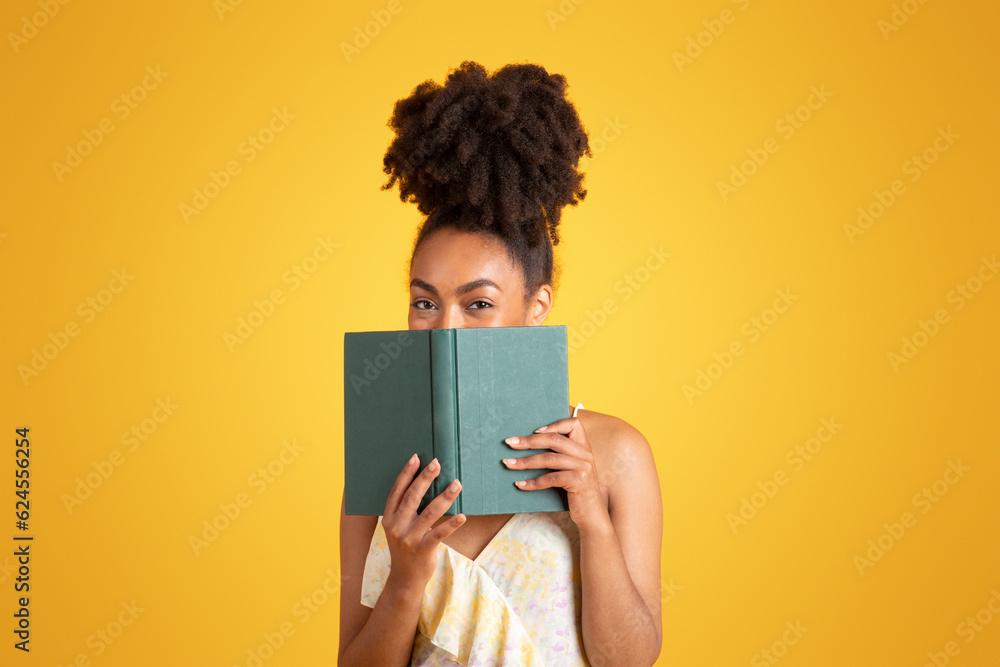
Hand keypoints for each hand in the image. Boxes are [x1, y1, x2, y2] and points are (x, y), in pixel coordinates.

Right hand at [381, 454, 464, 599]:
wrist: (404, 579)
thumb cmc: (405, 548)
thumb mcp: (398, 528)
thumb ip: (406, 510)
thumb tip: (423, 483)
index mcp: (389, 518)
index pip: (396, 491)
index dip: (406, 474)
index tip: (416, 458)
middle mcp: (397, 527)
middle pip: (412, 498)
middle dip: (425, 479)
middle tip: (437, 464)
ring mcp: (409, 539)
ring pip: (429, 513)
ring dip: (444, 497)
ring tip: (456, 484)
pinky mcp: (423, 550)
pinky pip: (440, 533)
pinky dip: (452, 524)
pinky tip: (463, 516)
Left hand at [503, 417, 608, 530]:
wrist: (593, 515)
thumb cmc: (577, 491)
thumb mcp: (574, 469)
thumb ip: (562, 456)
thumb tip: (529, 445)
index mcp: (584, 447)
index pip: (573, 424)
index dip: (554, 425)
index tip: (534, 431)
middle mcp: (585, 454)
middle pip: (553, 440)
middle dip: (529, 441)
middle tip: (510, 443)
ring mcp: (583, 467)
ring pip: (548, 459)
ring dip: (524, 462)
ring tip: (508, 463)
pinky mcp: (578, 481)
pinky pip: (549, 478)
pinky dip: (532, 482)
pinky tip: (520, 484)